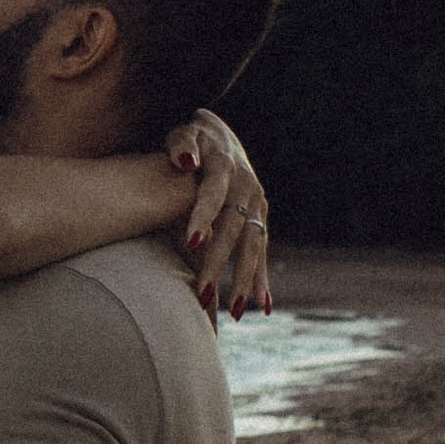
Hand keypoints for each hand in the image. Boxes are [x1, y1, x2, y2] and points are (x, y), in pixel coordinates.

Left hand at [164, 109, 270, 323]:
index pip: (213, 195)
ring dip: (244, 280)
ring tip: (235, 312)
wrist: (221, 134)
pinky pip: (262, 251)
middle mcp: (247, 188)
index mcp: (225, 167)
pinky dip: (263, 279)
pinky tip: (263, 307)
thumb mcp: (184, 132)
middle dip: (219, 263)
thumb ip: (181, 144)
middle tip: (203, 294)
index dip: (203, 216)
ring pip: (252, 246)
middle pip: (234, 229)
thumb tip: (185, 162)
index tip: (191, 242)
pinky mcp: (260, 219)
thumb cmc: (192, 138)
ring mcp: (257, 205)